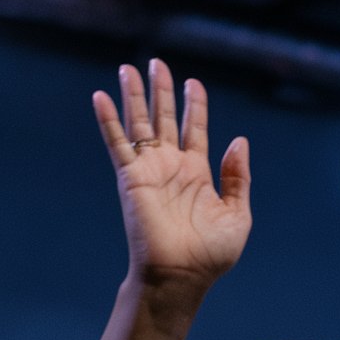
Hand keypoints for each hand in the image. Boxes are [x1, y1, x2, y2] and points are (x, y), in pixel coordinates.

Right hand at [92, 59, 251, 292]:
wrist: (181, 276)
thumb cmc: (211, 255)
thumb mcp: (237, 216)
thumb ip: (238, 178)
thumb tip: (239, 141)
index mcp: (198, 175)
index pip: (195, 130)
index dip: (195, 106)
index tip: (194, 84)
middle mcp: (172, 168)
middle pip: (165, 119)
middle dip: (162, 91)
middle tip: (158, 63)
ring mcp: (150, 171)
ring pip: (140, 124)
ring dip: (135, 96)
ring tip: (130, 68)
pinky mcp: (131, 178)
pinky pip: (117, 144)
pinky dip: (108, 121)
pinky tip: (100, 97)